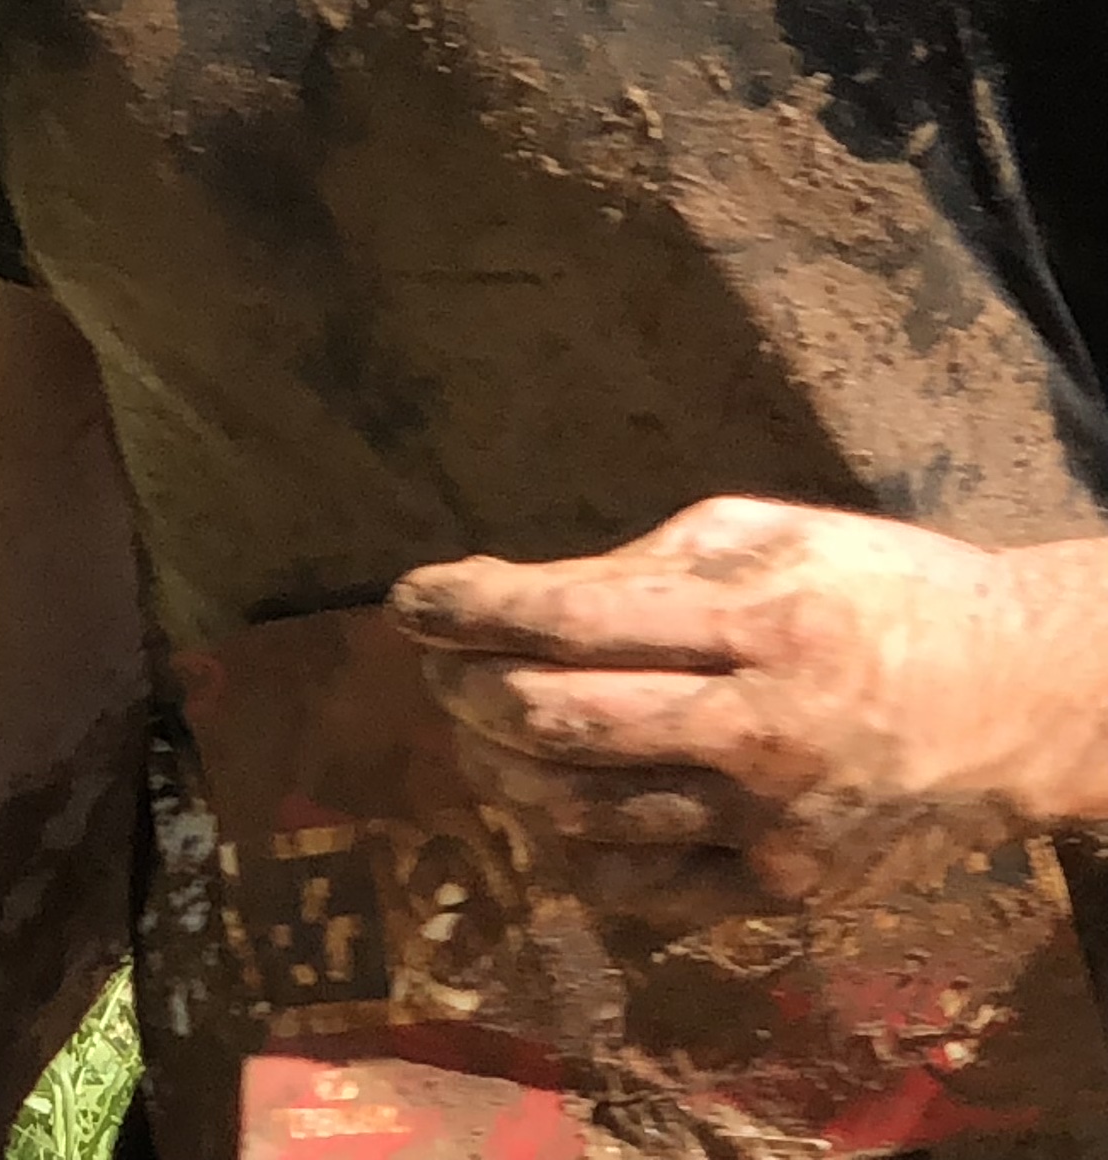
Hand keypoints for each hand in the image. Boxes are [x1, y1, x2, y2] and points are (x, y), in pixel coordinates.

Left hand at [387, 497, 1107, 922]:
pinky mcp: (784, 891)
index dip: (469, 608)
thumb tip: (517, 592)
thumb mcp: (764, 534)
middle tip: (437, 667)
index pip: (569, 618)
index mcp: (754, 623)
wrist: (1019, 700)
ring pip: (583, 814)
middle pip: (560, 723)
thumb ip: (639, 564)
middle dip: (467, 691)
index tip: (406, 600)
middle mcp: (760, 733)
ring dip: (500, 770)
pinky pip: (639, 888)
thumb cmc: (877, 591)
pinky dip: (571, 848)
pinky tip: (549, 801)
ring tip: (476, 730)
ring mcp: (771, 826)